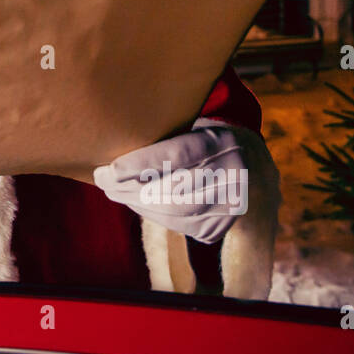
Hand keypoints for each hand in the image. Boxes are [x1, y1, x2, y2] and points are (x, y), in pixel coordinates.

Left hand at [92, 121, 251, 243]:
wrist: (251, 168)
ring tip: (113, 191)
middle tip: (103, 180)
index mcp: (222, 141)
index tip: (110, 169)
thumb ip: (167, 133)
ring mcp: (230, 204)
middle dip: (130, 188)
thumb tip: (116, 140)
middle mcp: (232, 174)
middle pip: (173, 189)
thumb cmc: (206, 140)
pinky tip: (136, 203)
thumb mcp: (195, 127)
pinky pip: (179, 226)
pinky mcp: (221, 226)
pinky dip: (153, 215)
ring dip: (137, 203)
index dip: (142, 164)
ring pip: (174, 212)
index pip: (178, 155)